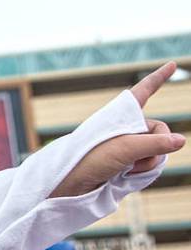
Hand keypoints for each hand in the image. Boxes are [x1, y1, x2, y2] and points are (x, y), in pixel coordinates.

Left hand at [50, 62, 185, 197]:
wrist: (71, 184)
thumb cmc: (92, 160)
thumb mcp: (126, 149)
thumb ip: (156, 144)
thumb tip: (180, 141)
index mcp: (121, 114)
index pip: (144, 91)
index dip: (158, 78)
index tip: (172, 65)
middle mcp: (127, 127)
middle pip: (160, 131)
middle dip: (155, 147)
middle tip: (135, 160)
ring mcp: (127, 145)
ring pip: (156, 150)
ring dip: (147, 163)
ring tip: (125, 169)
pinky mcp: (125, 161)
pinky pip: (148, 163)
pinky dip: (142, 171)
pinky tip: (127, 175)